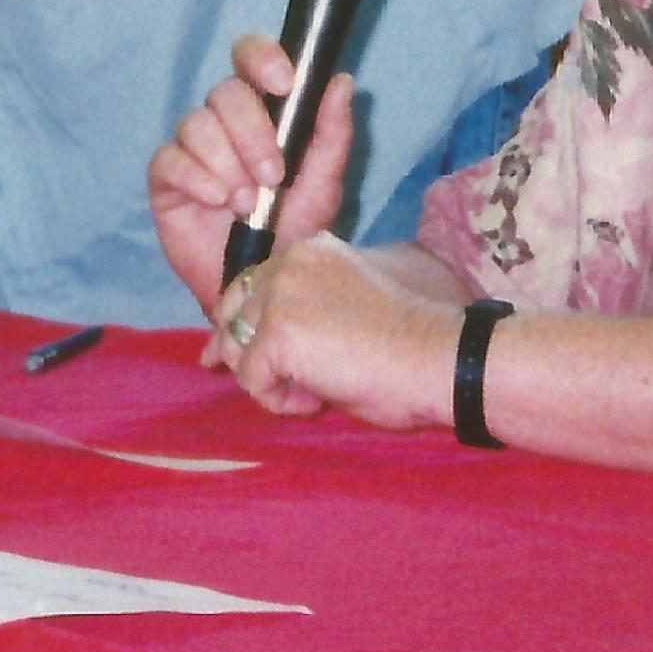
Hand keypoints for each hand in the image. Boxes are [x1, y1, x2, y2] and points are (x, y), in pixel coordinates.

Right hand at [147, 33, 357, 310]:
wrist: (264, 283)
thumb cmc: (294, 230)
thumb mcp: (324, 183)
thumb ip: (332, 133)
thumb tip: (342, 80)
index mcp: (263, 109)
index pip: (250, 56)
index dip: (261, 57)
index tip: (284, 82)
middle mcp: (223, 120)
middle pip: (224, 92)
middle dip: (252, 133)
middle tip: (272, 176)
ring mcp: (191, 147)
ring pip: (196, 124)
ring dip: (227, 163)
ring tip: (247, 203)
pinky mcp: (166, 177)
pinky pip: (169, 159)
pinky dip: (197, 178)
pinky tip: (217, 202)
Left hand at [207, 234, 461, 429]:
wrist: (437, 356)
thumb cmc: (404, 343)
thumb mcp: (339, 311)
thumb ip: (291, 317)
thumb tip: (214, 352)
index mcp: (308, 250)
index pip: (249, 290)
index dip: (256, 332)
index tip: (289, 363)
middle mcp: (286, 263)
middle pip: (232, 317)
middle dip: (254, 355)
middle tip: (299, 382)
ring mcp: (279, 296)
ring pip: (237, 350)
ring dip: (270, 380)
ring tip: (316, 391)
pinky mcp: (278, 333)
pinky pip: (252, 380)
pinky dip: (278, 401)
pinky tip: (316, 400)